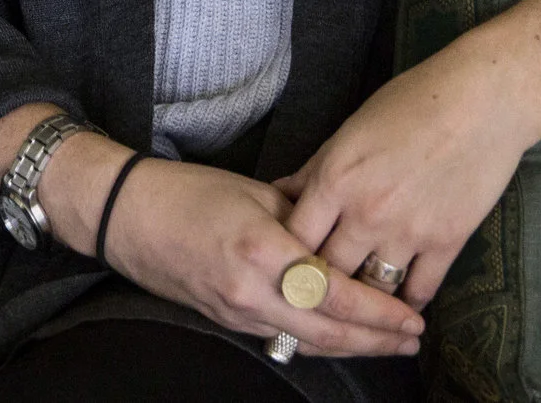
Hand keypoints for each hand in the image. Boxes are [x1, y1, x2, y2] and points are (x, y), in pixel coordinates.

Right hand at [102, 157, 424, 359]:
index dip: (378, 310)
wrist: (127, 216)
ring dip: (352, 347)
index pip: (334, 291)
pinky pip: (283, 338)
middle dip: (376, 340)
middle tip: (413, 338)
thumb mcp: (254, 192)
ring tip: (389, 344)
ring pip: (307, 343)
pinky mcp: (227, 320)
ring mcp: (237, 312)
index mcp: (262, 249)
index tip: (412, 314)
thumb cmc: (188, 193)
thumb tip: (342, 233)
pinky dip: (317, 341)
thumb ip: (303, 217)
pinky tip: (340, 338)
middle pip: (328, 331)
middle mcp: (251, 290)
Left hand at [274, 41, 539, 309]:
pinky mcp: (447, 243)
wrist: (482, 101)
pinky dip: (407, 304)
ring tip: (357, 306)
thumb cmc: (411, 102)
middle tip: (318, 296)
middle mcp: (365, 213)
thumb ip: (314, 169)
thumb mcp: (350, 130)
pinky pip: (419, 291)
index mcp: (334, 180)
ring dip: (364, 300)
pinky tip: (400, 307)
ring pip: (372, 291)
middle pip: (328, 274)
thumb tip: (280, 194)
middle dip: (320, 287)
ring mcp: (407, 232)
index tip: (287, 268)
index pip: (294, 241)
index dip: (286, 260)